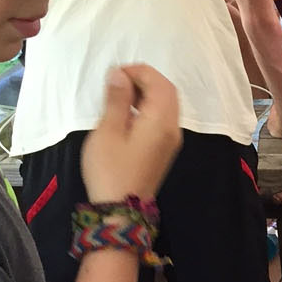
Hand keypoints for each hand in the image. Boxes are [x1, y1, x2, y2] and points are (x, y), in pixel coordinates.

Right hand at [82, 65, 180, 203]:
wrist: (120, 210)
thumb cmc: (110, 170)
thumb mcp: (108, 130)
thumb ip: (117, 99)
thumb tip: (120, 74)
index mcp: (161, 122)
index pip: (160, 83)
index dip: (138, 71)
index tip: (114, 75)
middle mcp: (173, 129)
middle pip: (167, 91)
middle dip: (144, 80)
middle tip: (117, 83)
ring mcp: (171, 141)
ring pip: (167, 105)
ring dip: (146, 94)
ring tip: (120, 97)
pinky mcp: (165, 150)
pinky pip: (163, 119)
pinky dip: (149, 108)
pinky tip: (128, 114)